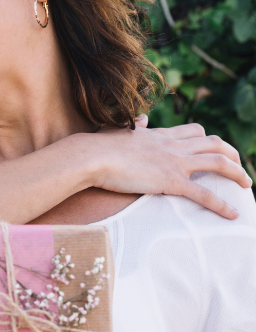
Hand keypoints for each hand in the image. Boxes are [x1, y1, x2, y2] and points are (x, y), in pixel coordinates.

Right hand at [89, 117, 251, 218]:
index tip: (214, 149)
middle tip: (239, 168)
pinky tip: (233, 214)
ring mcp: (174, 162)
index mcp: (160, 135)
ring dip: (237, 174)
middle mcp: (173, 146)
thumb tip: (144, 117)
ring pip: (218, 162)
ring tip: (246, 185)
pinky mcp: (170, 182)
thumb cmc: (98, 147)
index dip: (208, 139)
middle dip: (232, 153)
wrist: (91, 156)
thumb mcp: (120, 131)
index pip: (194, 131)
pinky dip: (221, 205)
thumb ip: (136, 126)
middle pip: (214, 143)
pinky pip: (203, 194)